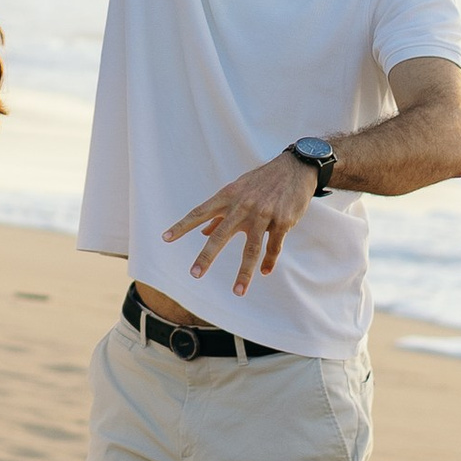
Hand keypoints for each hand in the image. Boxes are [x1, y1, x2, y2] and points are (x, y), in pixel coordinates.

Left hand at [162, 153, 314, 296]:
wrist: (294, 168)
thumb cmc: (260, 182)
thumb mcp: (237, 191)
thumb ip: (219, 213)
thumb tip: (202, 233)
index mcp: (228, 197)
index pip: (199, 212)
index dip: (182, 226)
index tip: (165, 239)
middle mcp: (243, 206)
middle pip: (221, 235)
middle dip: (207, 256)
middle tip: (194, 274)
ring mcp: (264, 214)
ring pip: (252, 248)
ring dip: (244, 273)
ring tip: (237, 292)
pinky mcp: (282, 221)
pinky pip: (274, 246)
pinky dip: (269, 261)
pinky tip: (264, 272)